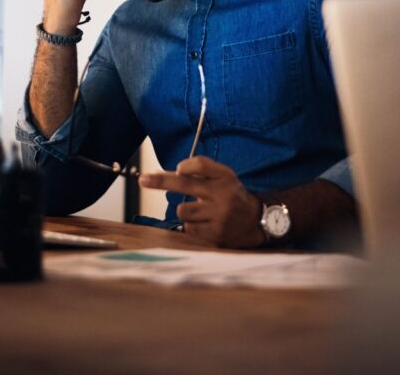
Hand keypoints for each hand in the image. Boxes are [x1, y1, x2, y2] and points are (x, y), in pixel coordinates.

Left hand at [139, 156, 265, 248]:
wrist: (256, 221)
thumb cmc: (231, 195)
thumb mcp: (224, 176)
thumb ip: (202, 168)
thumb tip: (177, 170)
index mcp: (225, 177)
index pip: (202, 165)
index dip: (187, 165)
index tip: (177, 168)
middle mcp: (223, 195)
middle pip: (185, 184)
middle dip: (161, 181)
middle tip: (143, 180)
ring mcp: (219, 217)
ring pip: (183, 210)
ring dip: (186, 211)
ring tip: (201, 212)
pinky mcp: (215, 235)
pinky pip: (189, 228)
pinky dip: (192, 226)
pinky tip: (206, 224)